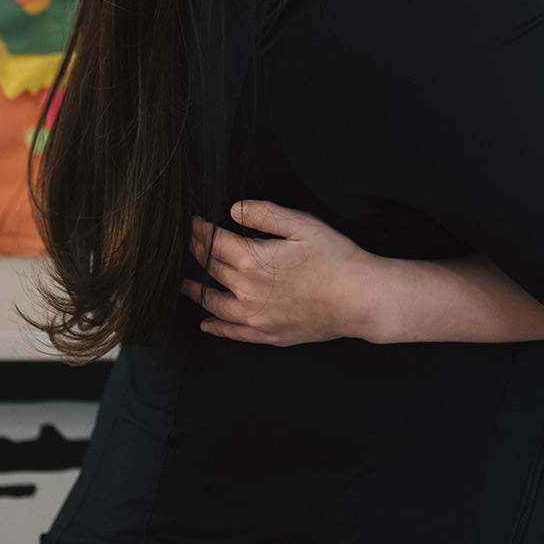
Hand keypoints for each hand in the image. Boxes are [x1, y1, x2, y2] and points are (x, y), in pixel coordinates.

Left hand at [180, 200, 385, 345]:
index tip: (192, 223)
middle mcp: (246, 291)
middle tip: (187, 245)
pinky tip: (207, 324)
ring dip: (195, 292)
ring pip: (214, 304)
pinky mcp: (267, 335)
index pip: (214, 242)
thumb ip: (266, 213)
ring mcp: (255, 317)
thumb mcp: (303, 224)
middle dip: (196, 253)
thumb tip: (235, 209)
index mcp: (252, 260)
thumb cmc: (336, 258)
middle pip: (211, 269)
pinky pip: (232, 333)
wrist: (358, 298)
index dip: (200, 230)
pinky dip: (216, 328)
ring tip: (184, 285)